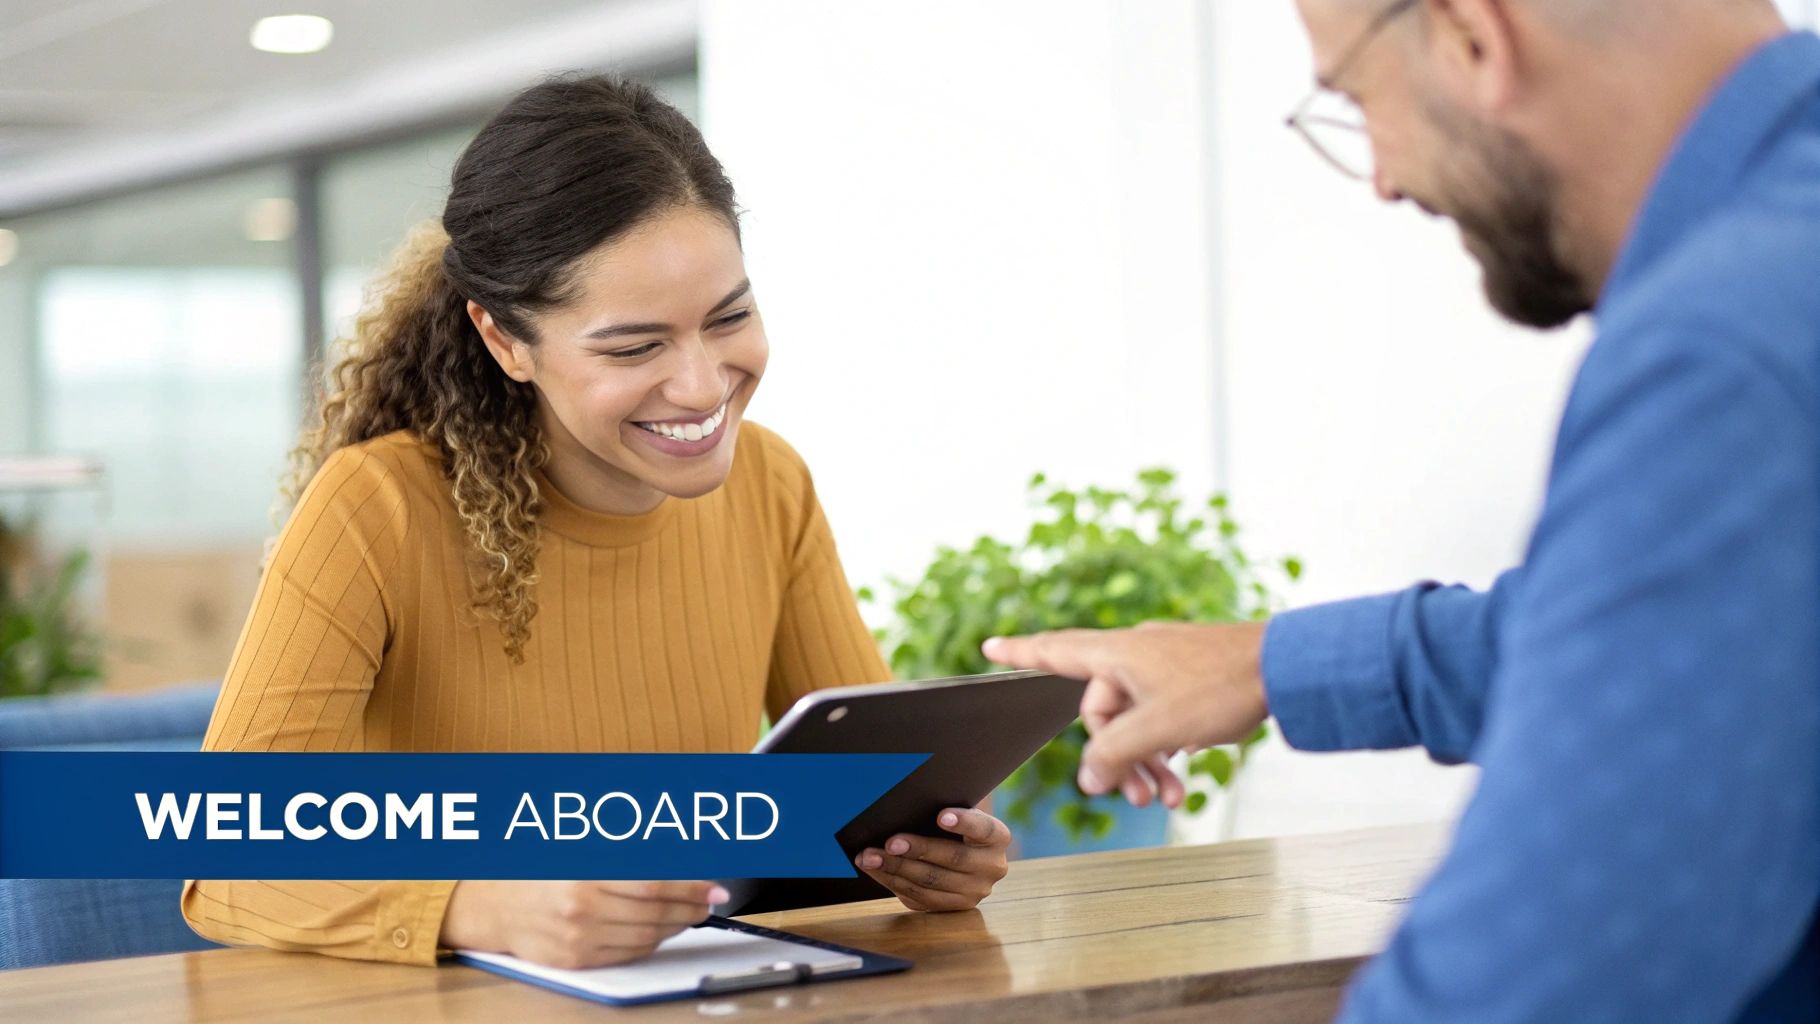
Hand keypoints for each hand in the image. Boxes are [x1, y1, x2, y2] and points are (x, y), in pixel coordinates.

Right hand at [439, 879, 724, 968]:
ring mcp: (579, 939)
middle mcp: (582, 909)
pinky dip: (651, 943)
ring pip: (646, 937)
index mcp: (585, 874)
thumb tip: (677, 862)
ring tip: (690, 914)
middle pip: (656, 914)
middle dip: (692, 908)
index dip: (692, 889)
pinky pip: (627, 954)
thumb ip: (626, 854)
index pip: (656, 886)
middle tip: (711, 902)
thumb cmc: (537, 868)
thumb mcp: (580, 848)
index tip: (714, 889)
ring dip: (676, 926)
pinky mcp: (576, 961)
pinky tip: (660, 930)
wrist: (490, 904)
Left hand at [855, 807, 1009, 911]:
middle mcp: (992, 867)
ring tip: (869, 857)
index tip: (941, 816)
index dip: (963, 822)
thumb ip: (943, 812)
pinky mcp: (953, 907)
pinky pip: (920, 898)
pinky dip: (893, 883)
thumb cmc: (953, 825)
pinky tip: (875, 870)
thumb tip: (903, 807)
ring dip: (895, 869)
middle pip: (953, 858)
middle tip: (890, 842)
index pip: (983, 827)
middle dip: (917, 850)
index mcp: (998, 837)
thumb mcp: (958, 813)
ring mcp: (974, 892)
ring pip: (931, 882)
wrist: (965, 853)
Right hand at [982, 621, 1269, 807]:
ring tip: (1167, 796)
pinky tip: (1183, 773)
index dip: (1020, 653)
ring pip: (1136, 720)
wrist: (1284, 668)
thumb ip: (1116, 754)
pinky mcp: (1189, 680)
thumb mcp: (1159, 727)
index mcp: (1118, 655)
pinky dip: (1166, 747)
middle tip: (1136, 796)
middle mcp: (1135, 655)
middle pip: (1101, 711)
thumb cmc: (1221, 686)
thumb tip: (1088, 780)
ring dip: (1145, 761)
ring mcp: (1163, 667)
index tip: (989, 648)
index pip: (1054, 651)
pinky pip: (1161, 717)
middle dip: (1115, 758)